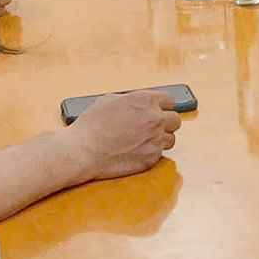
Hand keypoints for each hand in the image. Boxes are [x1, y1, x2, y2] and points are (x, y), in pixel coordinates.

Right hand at [64, 89, 183, 182]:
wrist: (83, 150)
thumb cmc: (91, 125)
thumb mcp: (110, 100)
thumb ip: (131, 100)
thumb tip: (139, 103)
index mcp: (145, 101)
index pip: (169, 101)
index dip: (163, 106)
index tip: (160, 110)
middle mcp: (155, 118)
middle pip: (175, 120)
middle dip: (166, 122)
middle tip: (154, 126)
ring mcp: (155, 139)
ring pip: (171, 138)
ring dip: (161, 139)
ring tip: (145, 140)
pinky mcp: (151, 158)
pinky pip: (160, 154)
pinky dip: (151, 153)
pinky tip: (137, 151)